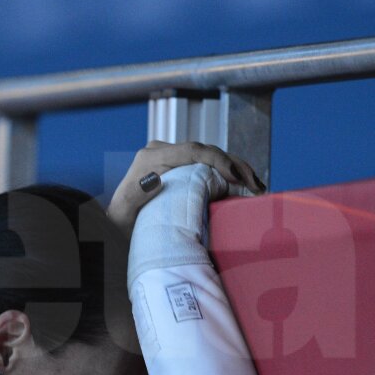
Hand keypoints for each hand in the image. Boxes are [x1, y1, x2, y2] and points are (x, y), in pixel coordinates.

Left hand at [106, 141, 262, 236]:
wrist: (116, 224)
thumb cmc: (118, 221)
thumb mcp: (121, 212)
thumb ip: (134, 195)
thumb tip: (155, 180)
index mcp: (152, 156)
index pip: (192, 150)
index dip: (218, 160)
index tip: (236, 178)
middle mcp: (164, 152)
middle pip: (208, 151)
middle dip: (236, 166)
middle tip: (256, 186)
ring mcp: (174, 158)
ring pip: (213, 157)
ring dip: (238, 170)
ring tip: (258, 187)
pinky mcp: (182, 167)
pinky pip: (209, 166)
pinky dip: (230, 174)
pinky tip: (246, 187)